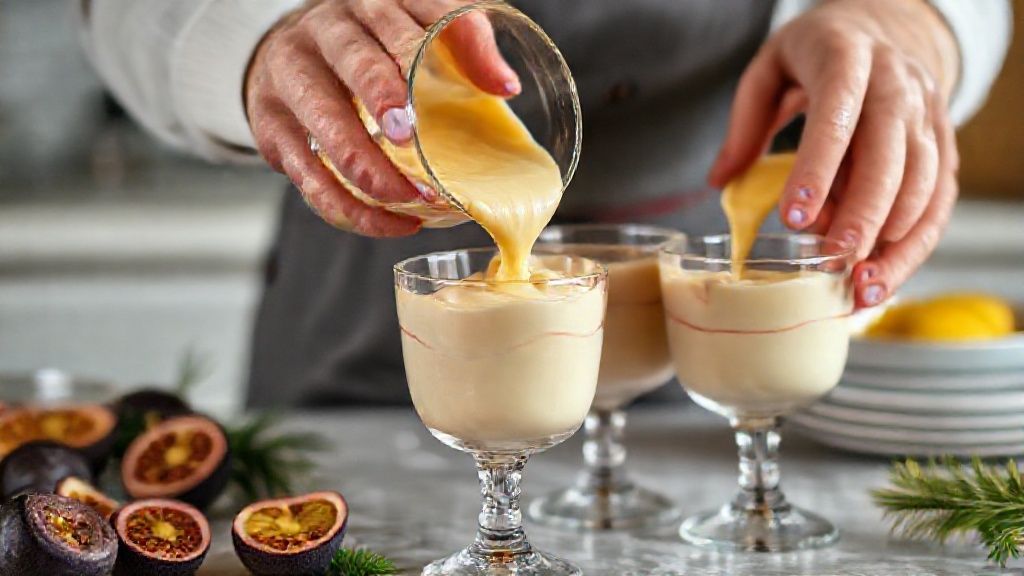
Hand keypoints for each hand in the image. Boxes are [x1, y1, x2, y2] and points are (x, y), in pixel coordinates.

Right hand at [245, 0, 519, 236]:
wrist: (287, 54)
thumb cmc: (368, 47)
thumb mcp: (415, 31)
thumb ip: (462, 44)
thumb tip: (505, 86)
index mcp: (367, 5)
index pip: (398, 18)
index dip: (424, 49)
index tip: (472, 85)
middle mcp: (324, 34)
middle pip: (352, 62)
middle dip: (380, 98)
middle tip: (409, 137)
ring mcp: (291, 80)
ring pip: (323, 125)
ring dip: (367, 169)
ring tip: (412, 199)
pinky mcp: (272, 129)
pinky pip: (308, 176)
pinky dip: (348, 207)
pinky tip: (388, 223)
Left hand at [709, 0, 961, 306]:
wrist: (887, 27)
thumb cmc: (817, 54)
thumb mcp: (769, 68)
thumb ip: (745, 123)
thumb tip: (720, 182)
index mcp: (846, 59)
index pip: (836, 115)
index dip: (817, 168)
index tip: (794, 217)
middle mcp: (896, 85)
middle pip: (890, 155)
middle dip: (862, 215)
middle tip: (831, 261)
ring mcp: (927, 115)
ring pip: (925, 184)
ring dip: (894, 242)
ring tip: (859, 287)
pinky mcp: (944, 144)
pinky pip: (939, 201)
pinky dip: (913, 246)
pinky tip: (883, 278)